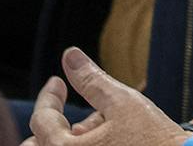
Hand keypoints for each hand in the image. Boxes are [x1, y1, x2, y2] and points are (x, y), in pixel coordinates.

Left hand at [23, 48, 178, 144]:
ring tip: (100, 126)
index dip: (49, 95)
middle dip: (49, 126)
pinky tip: (109, 141)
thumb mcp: (123, 102)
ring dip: (66, 140)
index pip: (41, 119)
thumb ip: (92, 80)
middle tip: (65, 110)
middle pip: (38, 145)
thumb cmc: (154, 138)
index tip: (57, 82)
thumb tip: (69, 55)